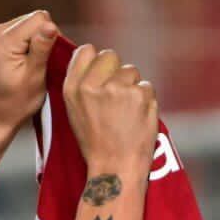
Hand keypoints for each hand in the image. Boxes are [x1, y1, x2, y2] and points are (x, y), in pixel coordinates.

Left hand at [0, 10, 60, 133]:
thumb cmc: (17, 103)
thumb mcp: (34, 77)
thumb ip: (42, 48)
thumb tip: (51, 25)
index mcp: (2, 42)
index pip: (39, 19)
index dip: (51, 37)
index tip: (47, 60)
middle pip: (35, 19)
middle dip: (43, 39)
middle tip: (40, 66)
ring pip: (31, 24)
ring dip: (37, 42)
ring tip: (32, 66)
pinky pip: (23, 31)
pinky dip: (30, 44)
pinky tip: (26, 63)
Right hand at [61, 45, 158, 176]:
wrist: (115, 168)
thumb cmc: (96, 143)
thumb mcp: (76, 113)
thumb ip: (83, 84)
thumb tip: (95, 59)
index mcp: (72, 89)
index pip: (86, 51)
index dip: (96, 61)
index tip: (102, 75)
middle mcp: (92, 85)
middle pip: (110, 56)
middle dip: (116, 71)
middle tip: (116, 97)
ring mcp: (117, 88)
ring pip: (131, 71)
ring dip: (133, 87)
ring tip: (126, 113)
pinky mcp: (139, 94)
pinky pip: (147, 86)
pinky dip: (146, 100)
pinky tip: (137, 118)